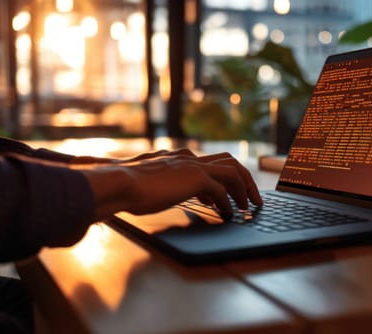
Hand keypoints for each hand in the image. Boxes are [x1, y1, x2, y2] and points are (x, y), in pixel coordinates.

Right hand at [82, 150, 262, 219]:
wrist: (119, 183)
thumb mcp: (150, 183)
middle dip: (245, 179)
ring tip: (248, 206)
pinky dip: (229, 203)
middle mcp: (189, 158)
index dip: (223, 178)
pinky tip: (229, 214)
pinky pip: (222, 190)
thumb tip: (168, 191)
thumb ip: (162, 183)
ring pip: (233, 172)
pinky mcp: (196, 178)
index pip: (210, 162)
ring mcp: (193, 166)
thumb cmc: (127, 188)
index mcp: (178, 158)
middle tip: (252, 198)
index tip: (228, 194)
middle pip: (230, 161)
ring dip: (244, 190)